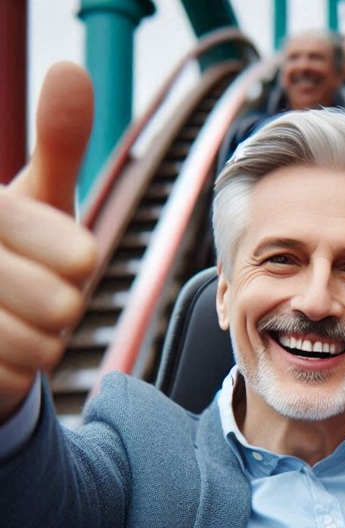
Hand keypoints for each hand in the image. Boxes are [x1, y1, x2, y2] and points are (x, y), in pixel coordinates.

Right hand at [0, 61, 97, 420]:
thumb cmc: (14, 251)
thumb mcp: (37, 196)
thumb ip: (57, 144)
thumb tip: (71, 69)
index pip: (71, 250)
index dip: (72, 257)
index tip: (67, 255)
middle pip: (61, 305)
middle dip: (61, 305)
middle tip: (38, 292)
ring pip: (39, 350)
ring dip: (40, 343)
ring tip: (15, 319)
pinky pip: (11, 380)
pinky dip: (14, 372)